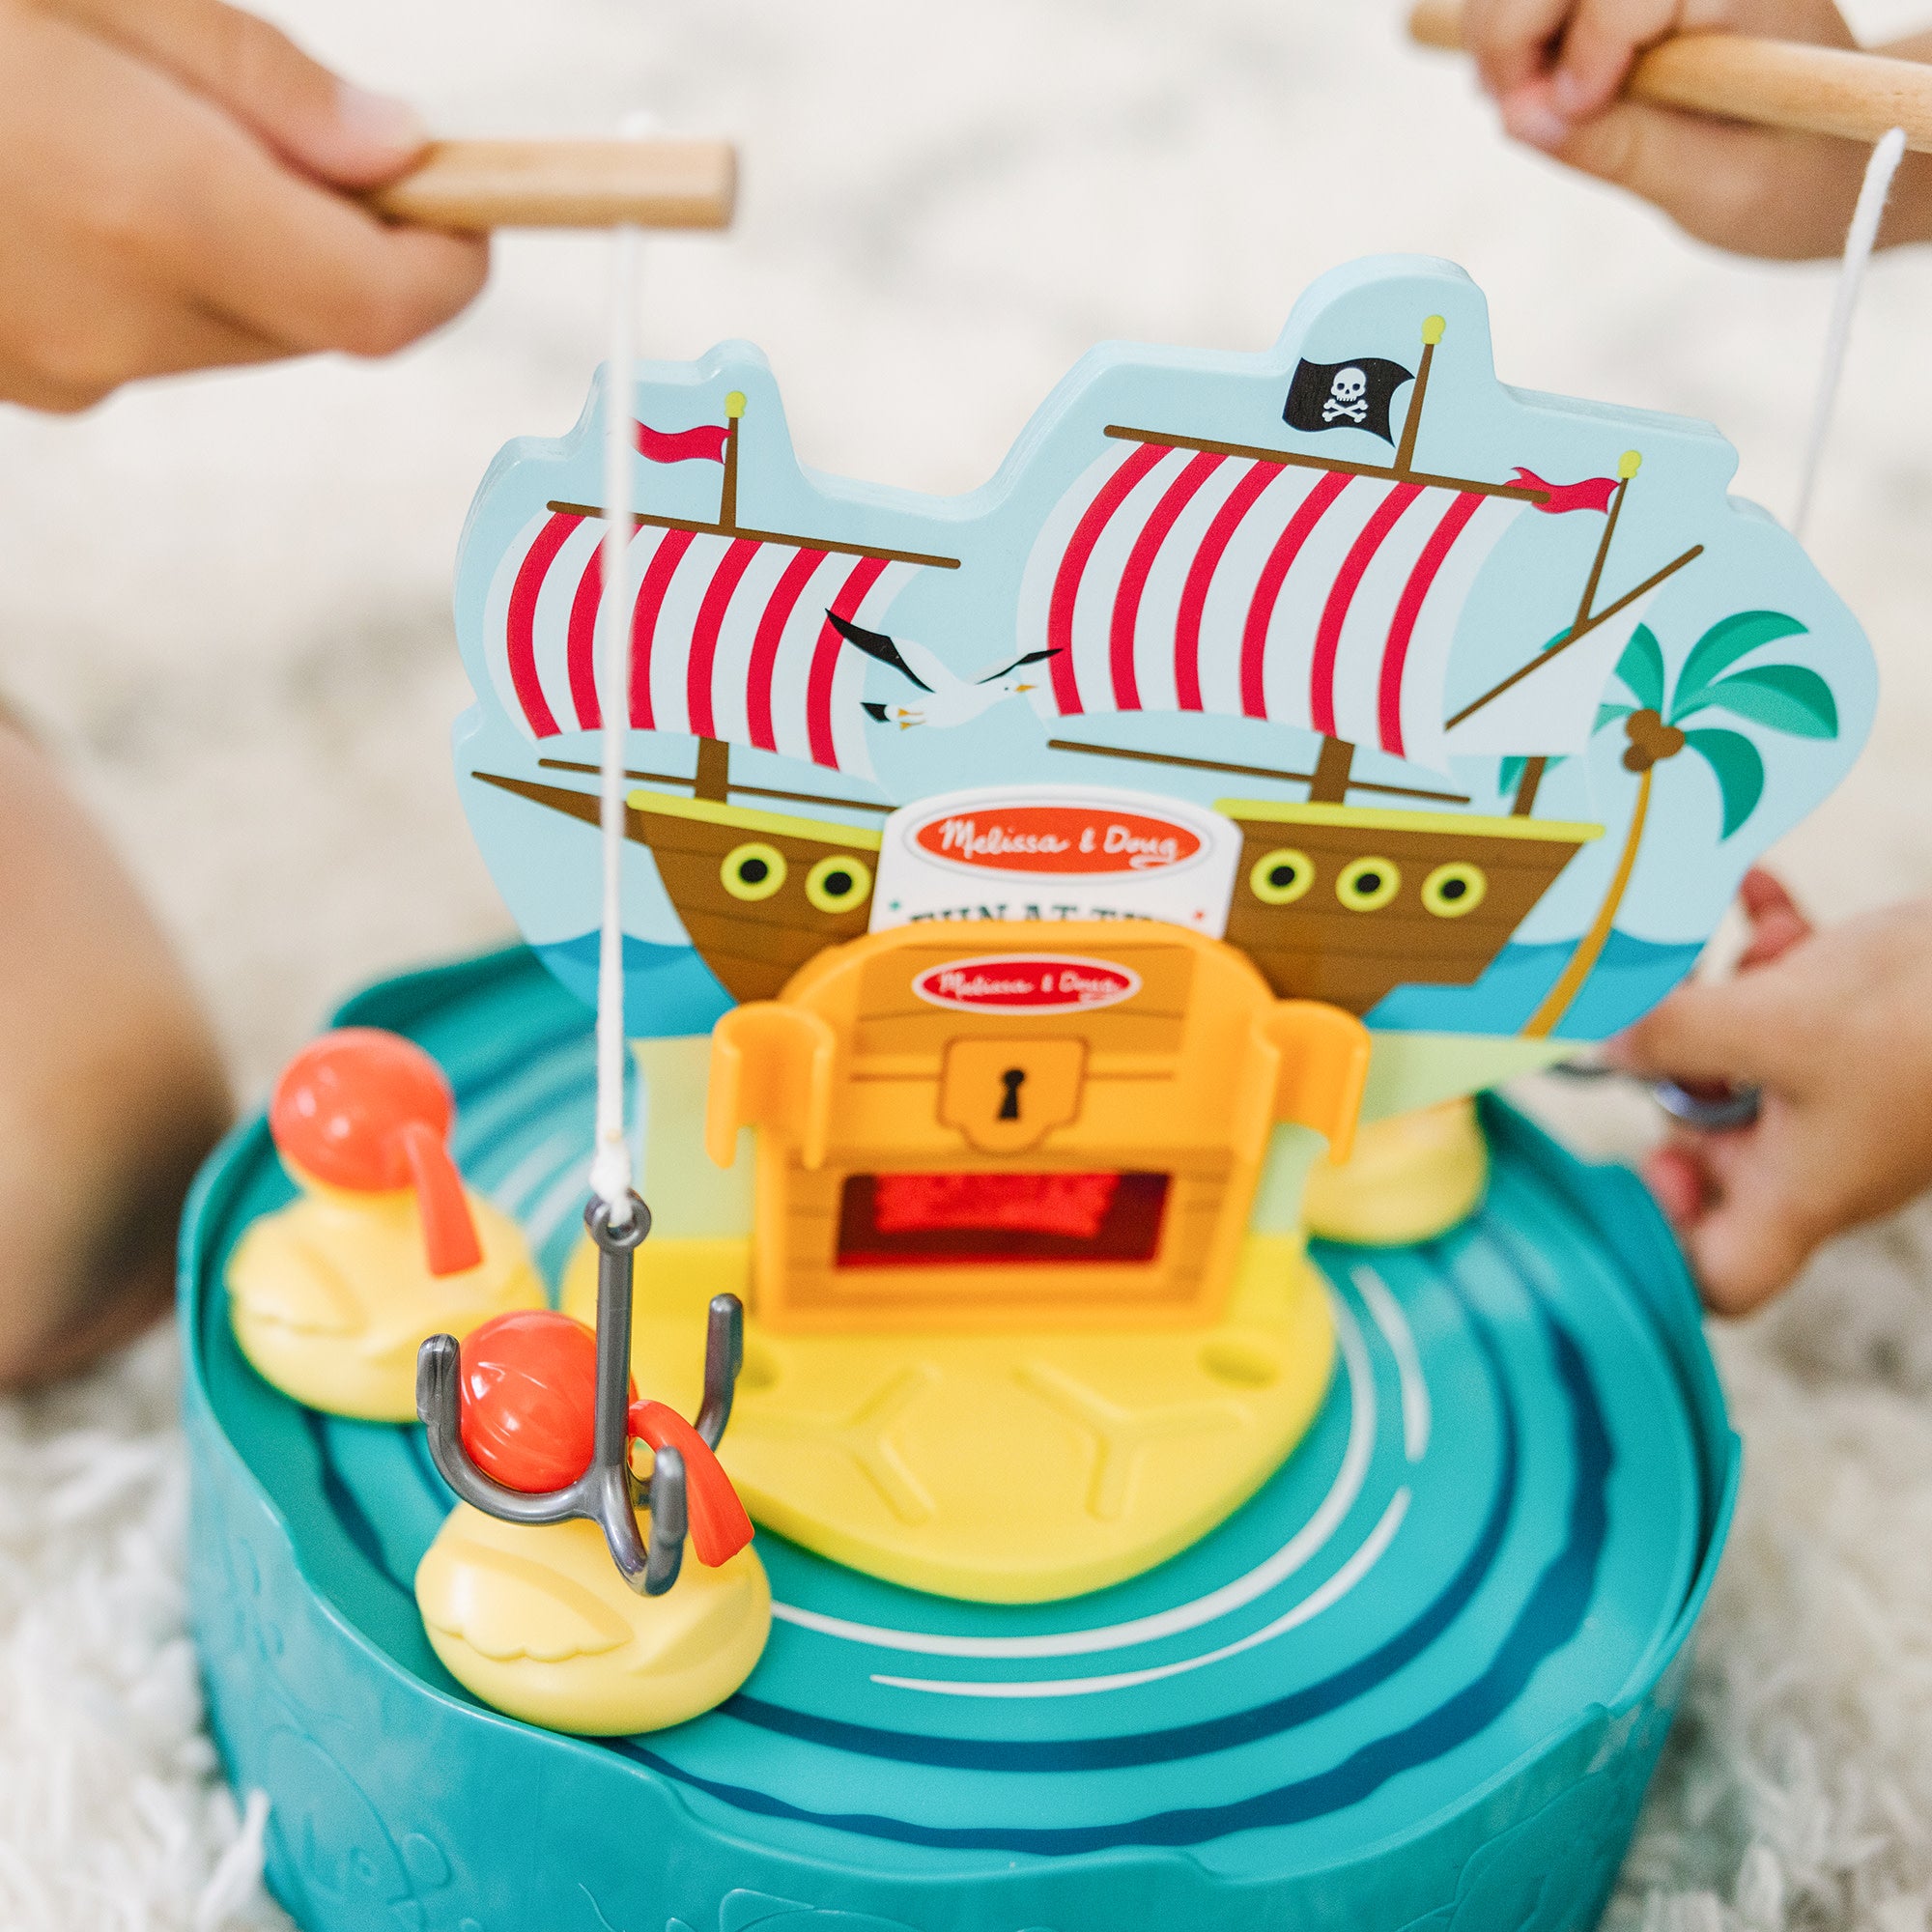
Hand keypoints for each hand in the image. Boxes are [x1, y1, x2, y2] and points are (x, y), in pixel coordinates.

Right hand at [0, 0, 487, 410]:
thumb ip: (258, 75)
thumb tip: (396, 147)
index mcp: (153, 211)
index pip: (382, 305)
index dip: (446, 264)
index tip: (460, 200)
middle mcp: (121, 319)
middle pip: (320, 318)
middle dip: (338, 236)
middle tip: (274, 131)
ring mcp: (69, 365)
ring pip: (241, 329)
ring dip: (246, 251)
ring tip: (140, 134)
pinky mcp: (31, 381)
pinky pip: (151, 335)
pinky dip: (157, 270)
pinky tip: (72, 180)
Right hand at [1460, 0, 1931, 258]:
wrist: (1829, 155)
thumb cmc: (1792, 176)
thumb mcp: (1720, 188)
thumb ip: (1625, 151)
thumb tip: (1524, 121)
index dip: (1585, 49)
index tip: (1573, 116)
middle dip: (1510, 34)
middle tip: (1517, 115)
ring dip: (1501, 33)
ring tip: (1520, 105)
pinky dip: (1509, 31)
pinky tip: (1525, 83)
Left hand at [1606, 870, 1931, 1312]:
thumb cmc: (1927, 1019)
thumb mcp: (1777, 1024)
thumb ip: (1671, 1037)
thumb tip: (1596, 1044)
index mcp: (1797, 1190)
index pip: (1720, 1274)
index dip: (1669, 1243)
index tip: (1644, 1168)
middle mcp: (1813, 1150)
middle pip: (1704, 1137)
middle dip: (1674, 1062)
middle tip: (1654, 998)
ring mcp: (1840, 1086)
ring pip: (1738, 1052)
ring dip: (1718, 990)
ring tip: (1739, 944)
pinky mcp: (1866, 1020)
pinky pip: (1790, 987)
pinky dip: (1767, 941)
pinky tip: (1754, 886)